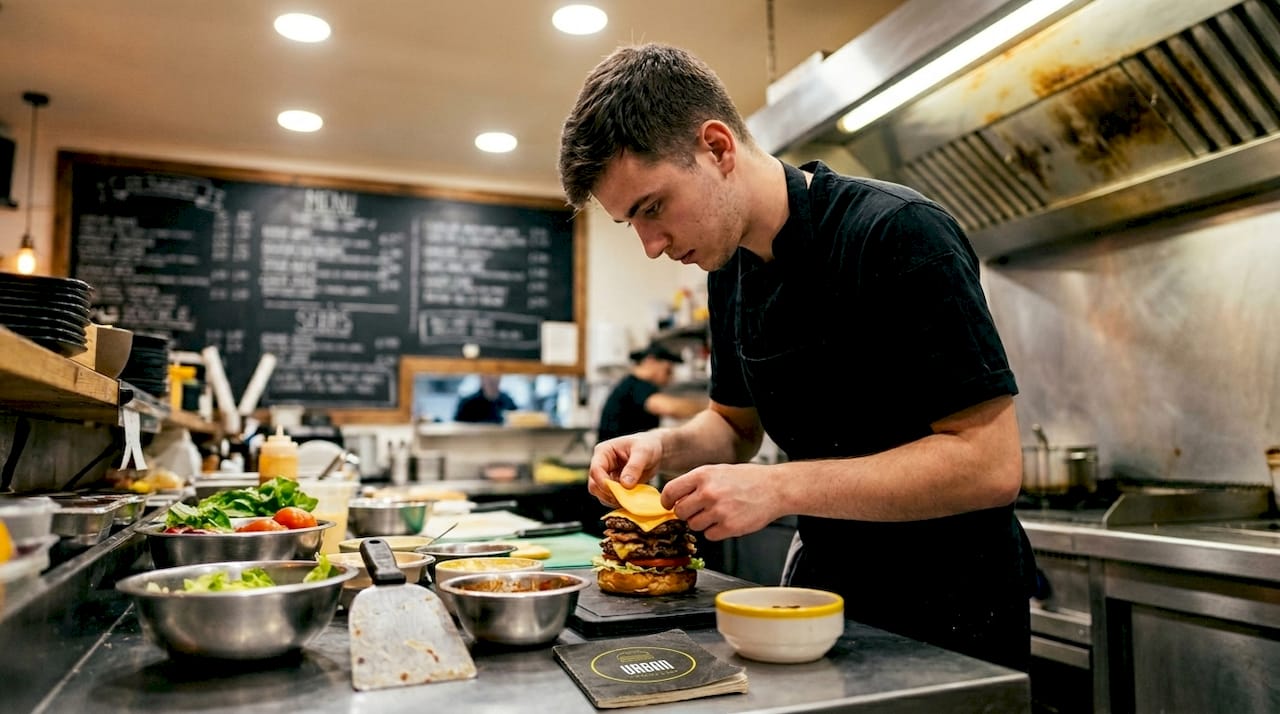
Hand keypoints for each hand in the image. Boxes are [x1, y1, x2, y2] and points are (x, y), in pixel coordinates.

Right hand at [588, 432, 664, 507]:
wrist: (655, 451)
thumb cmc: (648, 445)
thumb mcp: (643, 452)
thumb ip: (634, 467)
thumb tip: (625, 485)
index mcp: (604, 451)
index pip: (595, 470)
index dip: (603, 482)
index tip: (617, 491)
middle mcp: (601, 464)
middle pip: (594, 484)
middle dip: (607, 494)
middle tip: (625, 498)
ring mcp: (606, 476)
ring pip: (600, 494)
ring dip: (612, 499)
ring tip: (630, 499)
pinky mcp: (613, 486)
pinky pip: (609, 498)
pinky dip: (618, 501)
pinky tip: (630, 500)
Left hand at [659, 463, 778, 540]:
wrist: (775, 488)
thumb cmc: (747, 479)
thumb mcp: (717, 471)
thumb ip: (695, 483)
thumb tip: (674, 498)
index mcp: (703, 475)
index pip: (670, 491)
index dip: (667, 501)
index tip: (669, 505)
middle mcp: (708, 492)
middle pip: (680, 512)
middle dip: (686, 513)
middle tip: (698, 509)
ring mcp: (719, 510)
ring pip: (694, 525)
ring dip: (702, 522)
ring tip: (717, 513)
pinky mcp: (729, 526)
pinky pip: (710, 535)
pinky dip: (715, 531)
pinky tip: (727, 520)